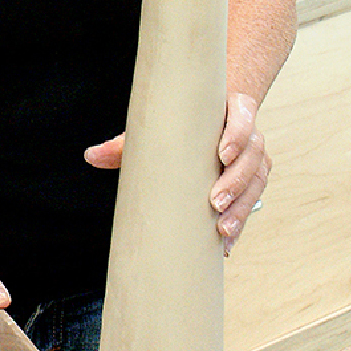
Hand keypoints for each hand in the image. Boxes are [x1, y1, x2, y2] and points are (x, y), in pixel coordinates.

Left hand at [84, 89, 270, 253]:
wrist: (205, 123)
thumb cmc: (181, 124)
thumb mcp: (156, 128)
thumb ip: (127, 142)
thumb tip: (92, 156)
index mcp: (227, 108)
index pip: (243, 115)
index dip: (237, 135)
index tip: (221, 155)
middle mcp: (247, 131)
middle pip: (254, 153)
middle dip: (237, 180)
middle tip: (215, 202)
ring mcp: (252, 156)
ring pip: (258, 179)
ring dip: (243, 206)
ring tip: (222, 228)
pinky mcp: (252, 179)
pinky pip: (253, 200)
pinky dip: (241, 221)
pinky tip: (225, 242)